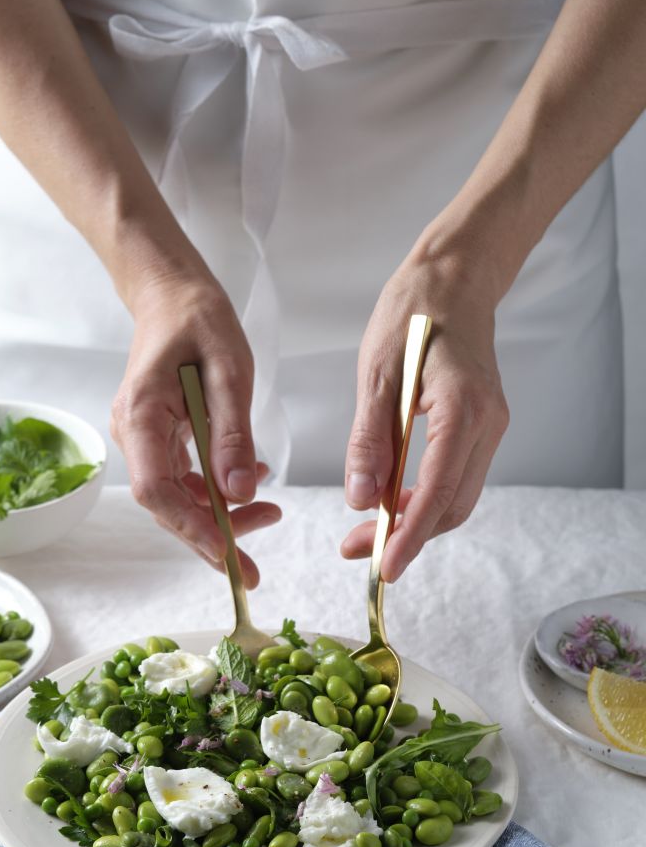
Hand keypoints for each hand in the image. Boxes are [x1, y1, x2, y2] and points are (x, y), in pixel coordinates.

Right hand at [111, 276, 281, 586]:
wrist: (173, 295)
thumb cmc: (199, 320)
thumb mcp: (229, 370)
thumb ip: (233, 432)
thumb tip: (240, 492)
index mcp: (141, 415)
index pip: (155, 489)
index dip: (189, 526)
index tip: (228, 551)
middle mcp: (133, 434)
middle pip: (166, 504)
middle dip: (210, 535)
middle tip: (254, 564)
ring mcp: (144, 440)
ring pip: (176, 498)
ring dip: (218, 517)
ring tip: (268, 514)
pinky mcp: (159, 440)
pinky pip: (184, 480)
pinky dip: (216, 492)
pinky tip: (250, 486)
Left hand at [341, 238, 508, 580]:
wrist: (453, 279)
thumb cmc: (413, 314)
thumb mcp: (377, 375)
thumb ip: (370, 440)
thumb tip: (359, 499)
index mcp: (464, 411)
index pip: (438, 492)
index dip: (410, 536)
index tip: (383, 568)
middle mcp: (488, 425)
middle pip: (453, 505)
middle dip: (407, 536)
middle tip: (356, 549)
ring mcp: (490, 426)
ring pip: (457, 496)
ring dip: (415, 520)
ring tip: (366, 531)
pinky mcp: (482, 425)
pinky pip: (456, 475)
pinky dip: (424, 496)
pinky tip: (390, 499)